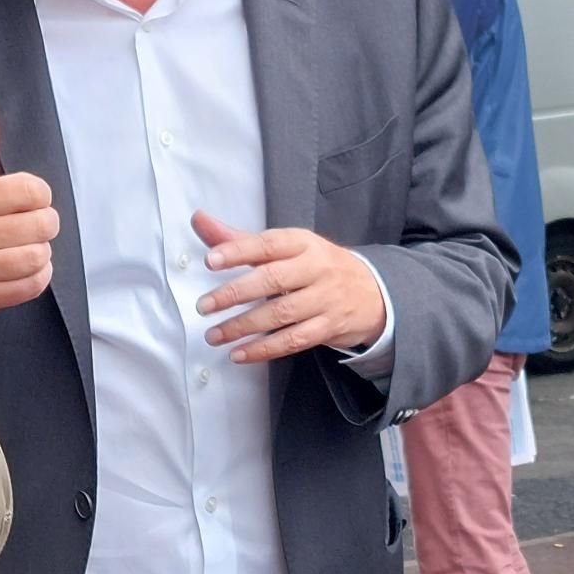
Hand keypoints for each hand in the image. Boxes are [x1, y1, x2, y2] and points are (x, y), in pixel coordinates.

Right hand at [0, 95, 59, 324]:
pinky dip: (36, 275)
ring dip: (39, 250)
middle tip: (26, 223)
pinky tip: (19, 266)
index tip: (22, 199)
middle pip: (44, 224)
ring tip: (21, 245)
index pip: (34, 191)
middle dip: (42, 222)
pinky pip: (34, 284)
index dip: (37, 194)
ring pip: (40, 255)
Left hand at [193, 212, 385, 362]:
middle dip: (234, 294)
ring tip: (214, 335)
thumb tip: (199, 220)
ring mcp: (325, 299)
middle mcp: (316, 268)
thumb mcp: (288, 247)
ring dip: (244, 327)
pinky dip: (264, 349)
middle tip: (204, 305)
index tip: (211, 260)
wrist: (374, 292)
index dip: (239, 250)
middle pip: (273, 280)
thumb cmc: (319, 266)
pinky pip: (294, 340)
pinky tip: (240, 353)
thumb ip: (241, 239)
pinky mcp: (329, 327)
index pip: (268, 244)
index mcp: (303, 243)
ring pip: (281, 314)